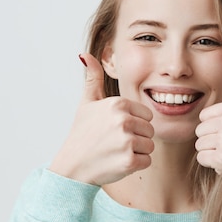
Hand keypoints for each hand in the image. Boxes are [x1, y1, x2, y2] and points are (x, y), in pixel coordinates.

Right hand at [49, 54, 153, 184]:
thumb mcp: (86, 103)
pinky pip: (147, 161)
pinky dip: (135, 165)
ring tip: (116, 152)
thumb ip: (92, 78)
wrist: (72, 167)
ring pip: (150, 146)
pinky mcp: (129, 161)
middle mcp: (123, 120)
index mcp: (117, 104)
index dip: (134, 123)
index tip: (115, 129)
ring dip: (137, 152)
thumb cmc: (81, 135)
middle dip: (137, 138)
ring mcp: (127, 141)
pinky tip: (118, 162)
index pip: (146, 114)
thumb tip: (86, 55)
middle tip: (115, 142)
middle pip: (150, 130)